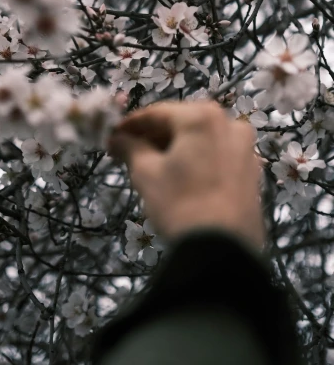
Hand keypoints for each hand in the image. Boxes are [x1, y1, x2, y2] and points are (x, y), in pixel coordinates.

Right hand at [108, 100, 264, 249]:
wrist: (222, 251)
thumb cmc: (180, 203)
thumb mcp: (147, 173)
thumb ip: (130, 148)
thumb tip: (116, 138)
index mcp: (203, 117)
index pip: (158, 113)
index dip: (132, 124)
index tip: (113, 135)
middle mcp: (229, 124)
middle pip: (183, 123)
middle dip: (155, 136)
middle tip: (130, 151)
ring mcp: (245, 149)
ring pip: (202, 140)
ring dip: (177, 148)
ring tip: (153, 165)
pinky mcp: (252, 172)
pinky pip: (218, 156)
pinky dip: (198, 160)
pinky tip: (181, 177)